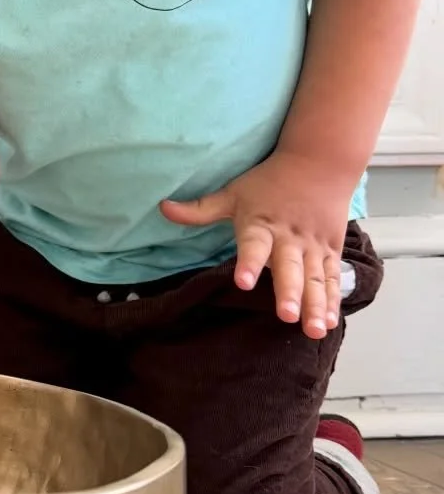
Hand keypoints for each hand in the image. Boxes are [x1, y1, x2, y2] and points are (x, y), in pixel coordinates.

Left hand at [159, 151, 356, 338]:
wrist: (319, 163)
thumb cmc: (270, 182)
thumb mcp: (234, 193)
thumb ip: (200, 209)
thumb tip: (162, 208)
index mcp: (261, 224)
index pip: (253, 244)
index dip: (248, 262)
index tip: (242, 281)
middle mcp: (289, 238)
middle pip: (289, 267)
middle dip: (289, 292)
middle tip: (286, 315)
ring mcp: (313, 246)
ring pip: (315, 278)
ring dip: (315, 305)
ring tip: (313, 330)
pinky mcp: (330, 251)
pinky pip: (332, 279)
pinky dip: (332, 301)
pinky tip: (328, 323)